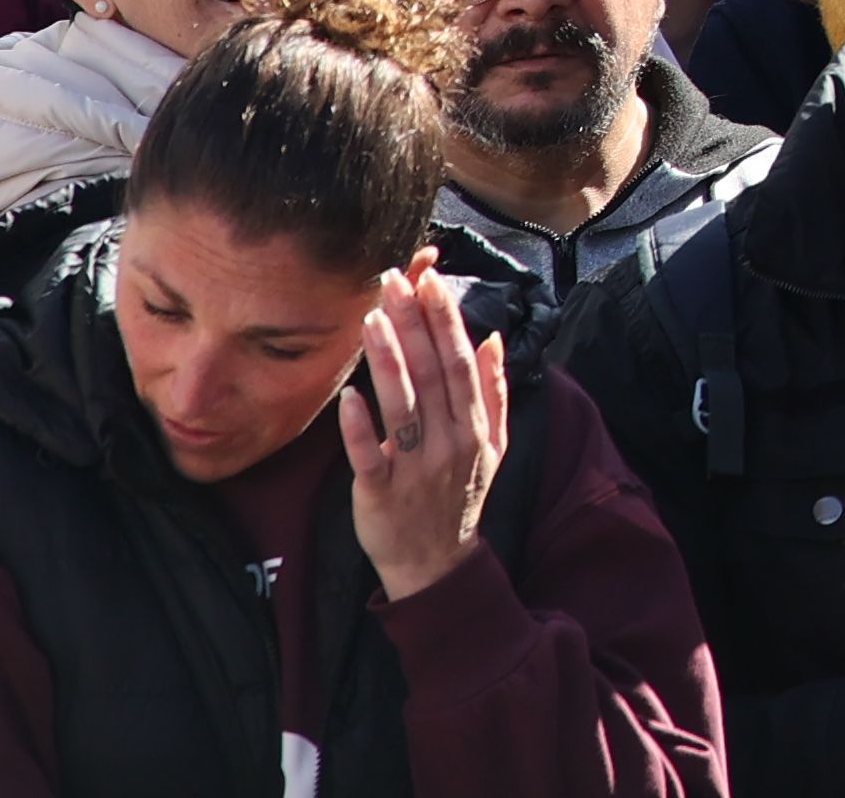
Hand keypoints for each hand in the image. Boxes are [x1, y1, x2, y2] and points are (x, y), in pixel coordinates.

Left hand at [339, 253, 507, 605]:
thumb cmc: (461, 498)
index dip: (446, 320)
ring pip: (403, 406)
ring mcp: (415, 469)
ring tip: (371, 317)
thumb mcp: (496, 445)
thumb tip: (494, 339)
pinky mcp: (381, 494)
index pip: (462, 362)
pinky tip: (348, 396)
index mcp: (475, 427)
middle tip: (394, 281)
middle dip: (414, 323)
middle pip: (432, 374)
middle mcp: (450, 443)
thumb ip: (495, 391)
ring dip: (387, 360)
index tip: (431, 280)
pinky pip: (369, 456)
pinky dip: (360, 427)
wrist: (437, 564)